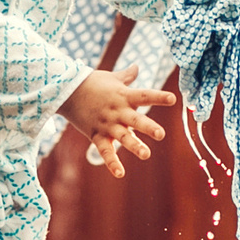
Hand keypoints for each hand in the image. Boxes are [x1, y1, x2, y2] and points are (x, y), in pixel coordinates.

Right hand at [62, 65, 177, 178]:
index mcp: (124, 96)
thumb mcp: (110, 77)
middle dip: (148, 127)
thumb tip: (137, 66)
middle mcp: (117, 111)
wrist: (65, 91)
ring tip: (146, 154)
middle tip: (161, 134)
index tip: (173, 99)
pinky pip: (105, 151)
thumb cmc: (91, 83)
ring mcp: (107, 124)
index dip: (159, 97)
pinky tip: (120, 174)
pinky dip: (112, 163)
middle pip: (135, 120)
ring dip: (134, 146)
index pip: (145, 96)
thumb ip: (126, 76)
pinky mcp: (96, 135)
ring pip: (122, 137)